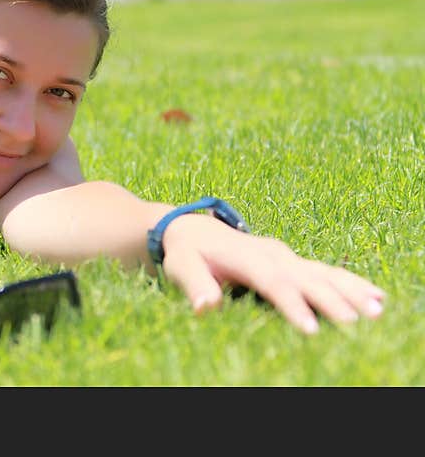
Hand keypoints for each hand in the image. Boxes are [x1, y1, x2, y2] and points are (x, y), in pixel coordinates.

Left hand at [161, 216, 385, 333]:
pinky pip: (326, 272)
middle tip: (355, 323)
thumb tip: (205, 306)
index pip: (272, 282)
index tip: (309, 329)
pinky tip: (376, 297)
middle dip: (330, 300)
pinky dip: (351, 284)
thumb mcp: (181, 267)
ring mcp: (285, 256)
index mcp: (246, 256)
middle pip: (305, 277)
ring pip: (323, 273)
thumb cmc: (185, 253)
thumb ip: (195, 285)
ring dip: (350, 290)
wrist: (190, 229)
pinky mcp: (292, 262)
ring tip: (377, 309)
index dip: (291, 305)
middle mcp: (271, 253)